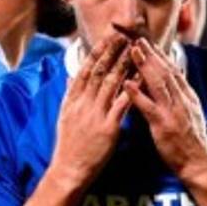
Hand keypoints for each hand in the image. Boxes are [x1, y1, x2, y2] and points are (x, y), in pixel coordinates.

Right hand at [48, 34, 132, 189]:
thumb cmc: (69, 146)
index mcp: (73, 100)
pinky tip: (141, 78)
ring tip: (135, 50)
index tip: (108, 37)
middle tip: (124, 35)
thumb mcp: (64, 117)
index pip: (86, 69)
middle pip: (99, 71)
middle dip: (112, 51)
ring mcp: (95, 114)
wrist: (69, 170)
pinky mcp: (108, 128)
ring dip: (124, 64)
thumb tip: (70, 78)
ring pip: (111, 83)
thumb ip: (70, 95)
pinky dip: (132, 89)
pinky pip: (123, 104)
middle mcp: (83, 103)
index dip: (97, 52)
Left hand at [125, 38, 206, 184]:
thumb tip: (173, 79)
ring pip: (158, 83)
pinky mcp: (164, 125)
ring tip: (132, 50)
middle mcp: (182, 100)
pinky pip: (149, 106)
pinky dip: (137, 94)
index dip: (160, 54)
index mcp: (187, 97)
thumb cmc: (191, 143)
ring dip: (144, 65)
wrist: (199, 164)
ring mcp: (174, 112)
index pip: (173, 69)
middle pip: (165, 70)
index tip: (147, 41)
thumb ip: (181, 96)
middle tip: (136, 37)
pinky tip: (127, 83)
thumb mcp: (191, 114)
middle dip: (151, 52)